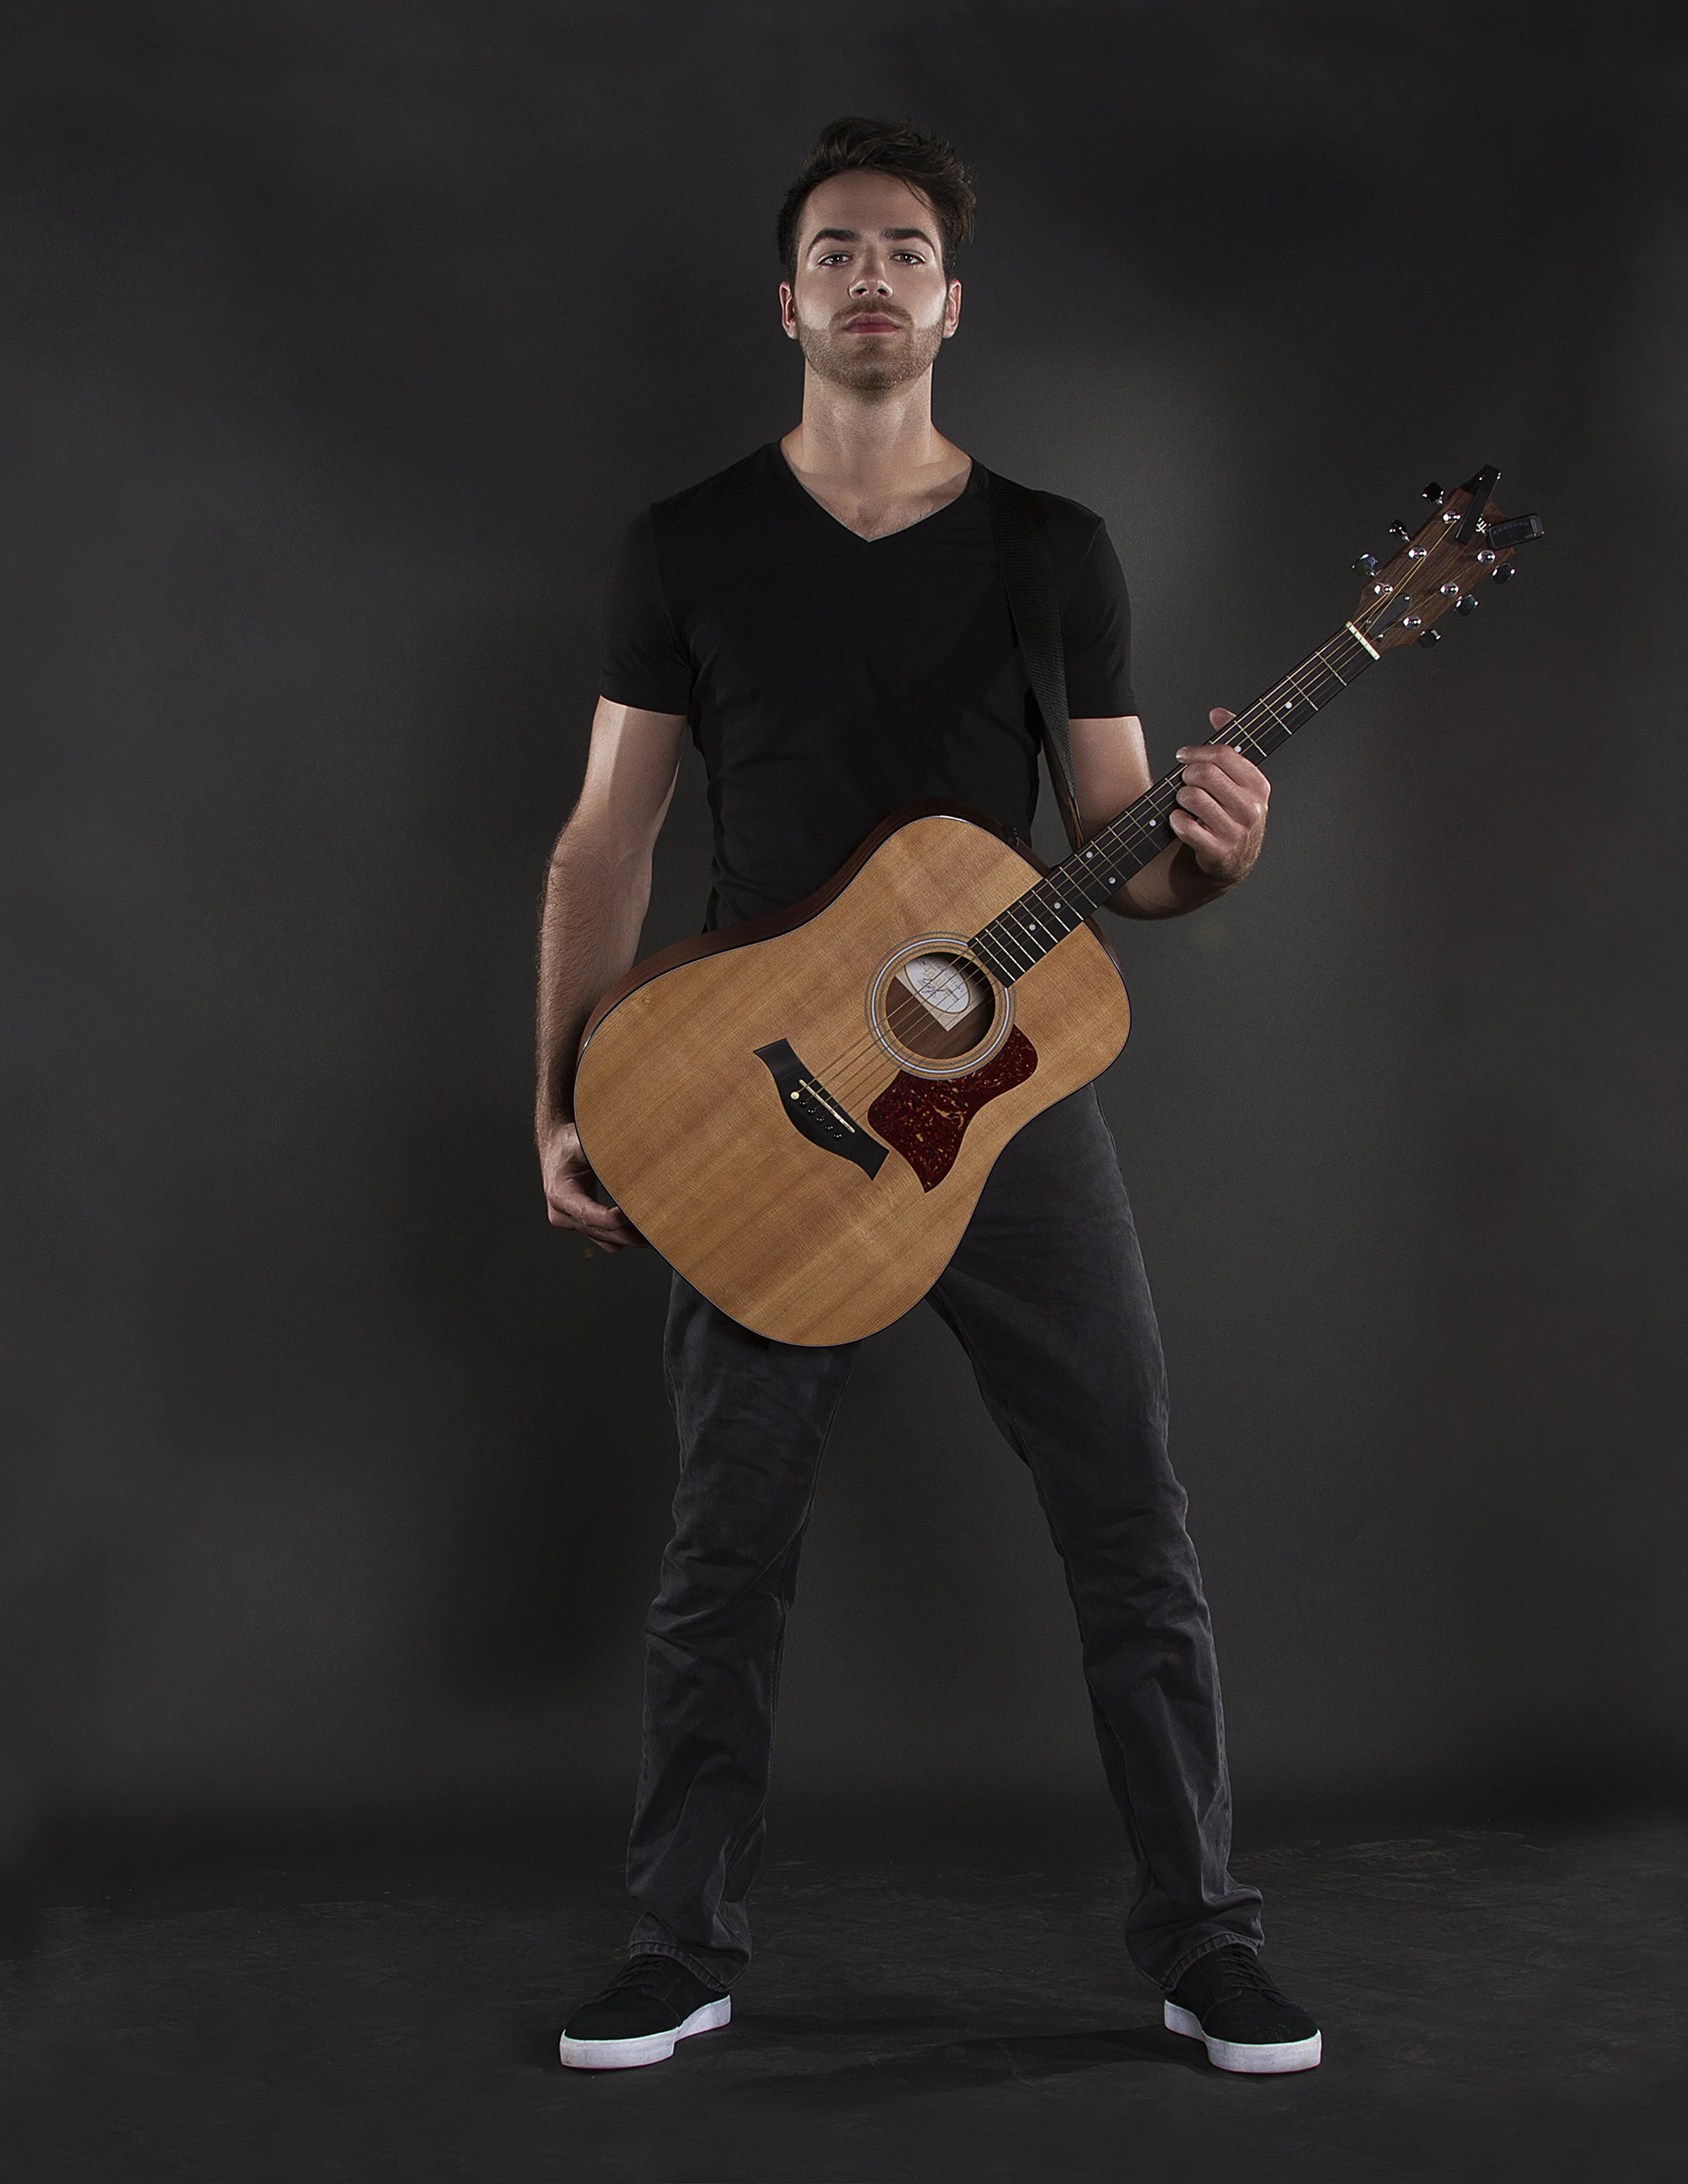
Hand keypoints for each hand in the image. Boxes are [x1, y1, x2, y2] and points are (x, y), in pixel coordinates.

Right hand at [539, 1120, 646, 1251]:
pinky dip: (626, 1236)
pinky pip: (608, 1239)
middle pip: (601, 1232)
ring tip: (656, 1230)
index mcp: (559, 1194)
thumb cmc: (568, 1144)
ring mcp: (572, 1224)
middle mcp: (563, 1214)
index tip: (637, 1214)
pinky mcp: (584, 1226)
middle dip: (629, 1232)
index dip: (613, 1219)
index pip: (588, 1214)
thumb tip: (636, 1155)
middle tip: (656, 1227)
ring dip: (631, 1237)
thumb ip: (603, 1153)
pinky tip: (645, 1228)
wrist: (556, 1150)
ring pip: (607, 1240)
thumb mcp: (581, 1143)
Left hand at [1168, 708, 1269, 886]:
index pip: (1224, 755)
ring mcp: (1235, 831)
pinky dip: (1176, 820)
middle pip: (1205, 773)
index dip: (1197, 751)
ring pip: (1192, 797)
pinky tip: (1181, 820)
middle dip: (1187, 774)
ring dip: (1179, 797)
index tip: (1184, 755)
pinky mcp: (1217, 850)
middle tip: (1184, 781)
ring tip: (1184, 802)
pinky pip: (1185, 825)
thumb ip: (1229, 745)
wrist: (1234, 860)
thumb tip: (1218, 713)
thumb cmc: (1232, 813)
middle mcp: (1251, 808)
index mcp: (1258, 786)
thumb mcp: (1239, 781)